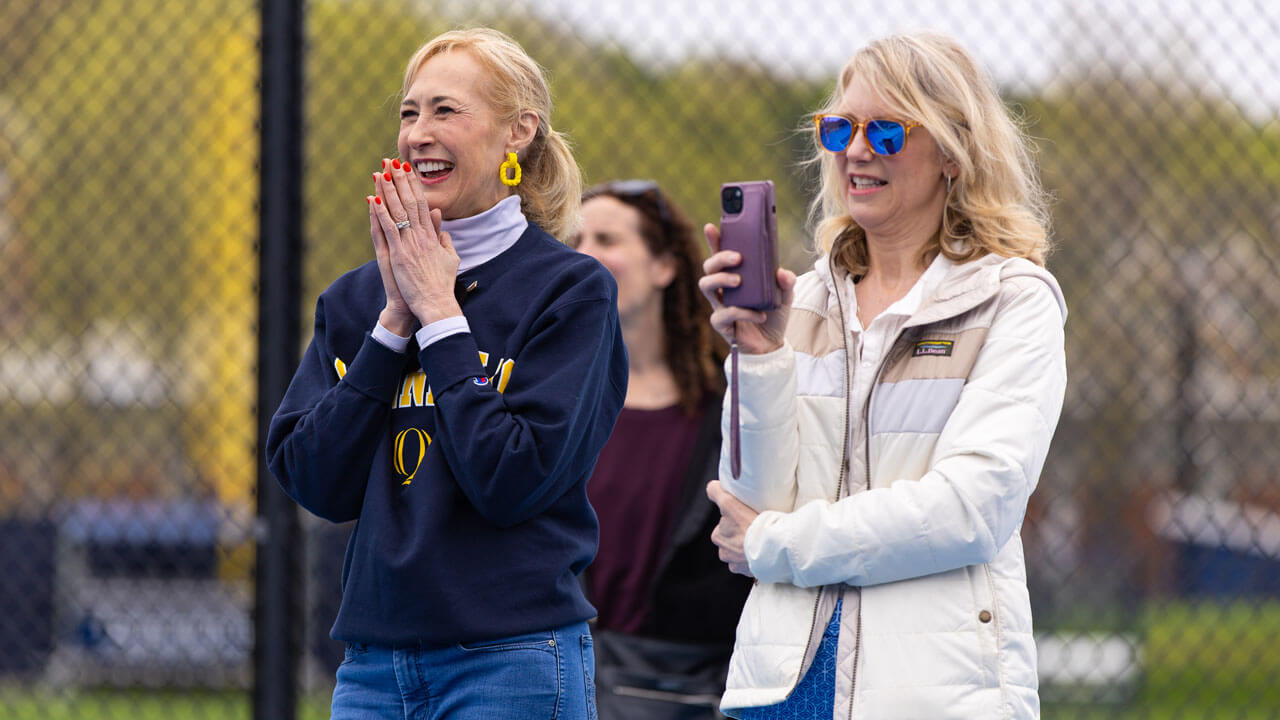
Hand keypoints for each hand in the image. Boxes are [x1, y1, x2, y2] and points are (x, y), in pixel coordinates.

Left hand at [370, 158, 461, 325]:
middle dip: (400, 181)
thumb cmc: (442, 284)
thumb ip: (443, 236)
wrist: (436, 303)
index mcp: (432, 236)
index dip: (413, 186)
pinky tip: (373, 198)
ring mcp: (409, 244)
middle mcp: (421, 236)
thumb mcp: (449, 257)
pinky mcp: (399, 254)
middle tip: (392, 162)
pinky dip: (380, 212)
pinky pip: (388, 228)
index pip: (421, 204)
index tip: (407, 170)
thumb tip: (437, 216)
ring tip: (381, 172)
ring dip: (388, 190)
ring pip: (397, 211)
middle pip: (409, 202)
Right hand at [698, 223, 796, 353]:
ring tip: (739, 281)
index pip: (721, 254)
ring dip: (721, 280)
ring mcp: (719, 305)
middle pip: (708, 267)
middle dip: (719, 258)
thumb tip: (783, 273)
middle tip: (738, 258)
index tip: (712, 227)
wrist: (771, 344)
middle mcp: (723, 289)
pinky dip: (742, 312)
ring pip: (706, 286)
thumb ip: (786, 281)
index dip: (714, 240)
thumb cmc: (772, 313)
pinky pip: (723, 314)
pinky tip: (758, 314)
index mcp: (735, 275)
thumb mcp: (785, 294)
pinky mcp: (722, 324)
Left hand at [707, 480, 759, 576]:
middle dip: (741, 534)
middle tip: (756, 527)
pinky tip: (763, 551)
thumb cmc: (751, 524)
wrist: (772, 548)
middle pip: (733, 539)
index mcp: (717, 536)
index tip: (747, 517)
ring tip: (761, 539)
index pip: (726, 524)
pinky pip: (750, 563)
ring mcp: (737, 564)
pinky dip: (754, 558)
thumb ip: (716, 492)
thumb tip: (711, 486)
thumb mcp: (729, 502)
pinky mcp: (749, 572)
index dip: (736, 519)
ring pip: (741, 552)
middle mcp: (724, 552)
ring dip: (747, 547)